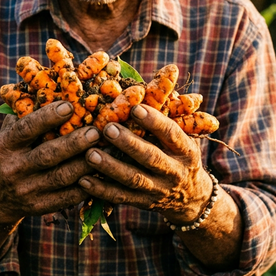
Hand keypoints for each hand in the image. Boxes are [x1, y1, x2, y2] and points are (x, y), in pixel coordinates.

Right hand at [0, 101, 100, 224]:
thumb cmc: (12, 152)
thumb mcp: (9, 132)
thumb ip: (26, 112)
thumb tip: (52, 81)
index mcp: (4, 146)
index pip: (26, 130)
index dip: (47, 117)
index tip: (69, 106)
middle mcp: (13, 169)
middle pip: (47, 155)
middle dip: (74, 143)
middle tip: (97, 130)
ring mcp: (27, 191)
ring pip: (62, 177)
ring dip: (86, 164)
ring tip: (107, 150)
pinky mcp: (41, 207)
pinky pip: (68, 197)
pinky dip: (88, 185)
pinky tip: (104, 173)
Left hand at [78, 104, 213, 223]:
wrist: (192, 198)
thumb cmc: (179, 152)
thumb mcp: (184, 132)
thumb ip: (170, 108)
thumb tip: (166, 71)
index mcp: (186, 150)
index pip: (172, 134)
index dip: (155, 121)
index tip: (136, 107)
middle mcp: (175, 171)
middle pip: (151, 158)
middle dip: (129, 143)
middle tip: (107, 128)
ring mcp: (159, 190)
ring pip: (133, 180)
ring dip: (111, 167)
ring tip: (90, 153)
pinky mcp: (143, 203)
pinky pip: (121, 198)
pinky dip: (101, 189)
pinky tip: (83, 179)